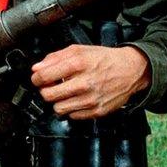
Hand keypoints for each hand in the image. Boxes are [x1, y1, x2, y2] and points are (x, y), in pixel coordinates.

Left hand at [31, 44, 149, 118]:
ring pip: (58, 108)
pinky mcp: (98, 111)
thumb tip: (37, 68)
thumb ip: (54, 57)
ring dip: (57, 101)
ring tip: (64, 93)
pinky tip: (76, 99)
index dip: (36, 78)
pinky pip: (73, 116)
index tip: (37, 79)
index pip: (44, 76)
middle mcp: (84, 83)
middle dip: (45, 90)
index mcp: (77, 64)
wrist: (131, 70)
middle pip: (48, 95)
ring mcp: (91, 99)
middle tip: (50, 87)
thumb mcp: (78, 50)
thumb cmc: (104, 59)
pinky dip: (71, 109)